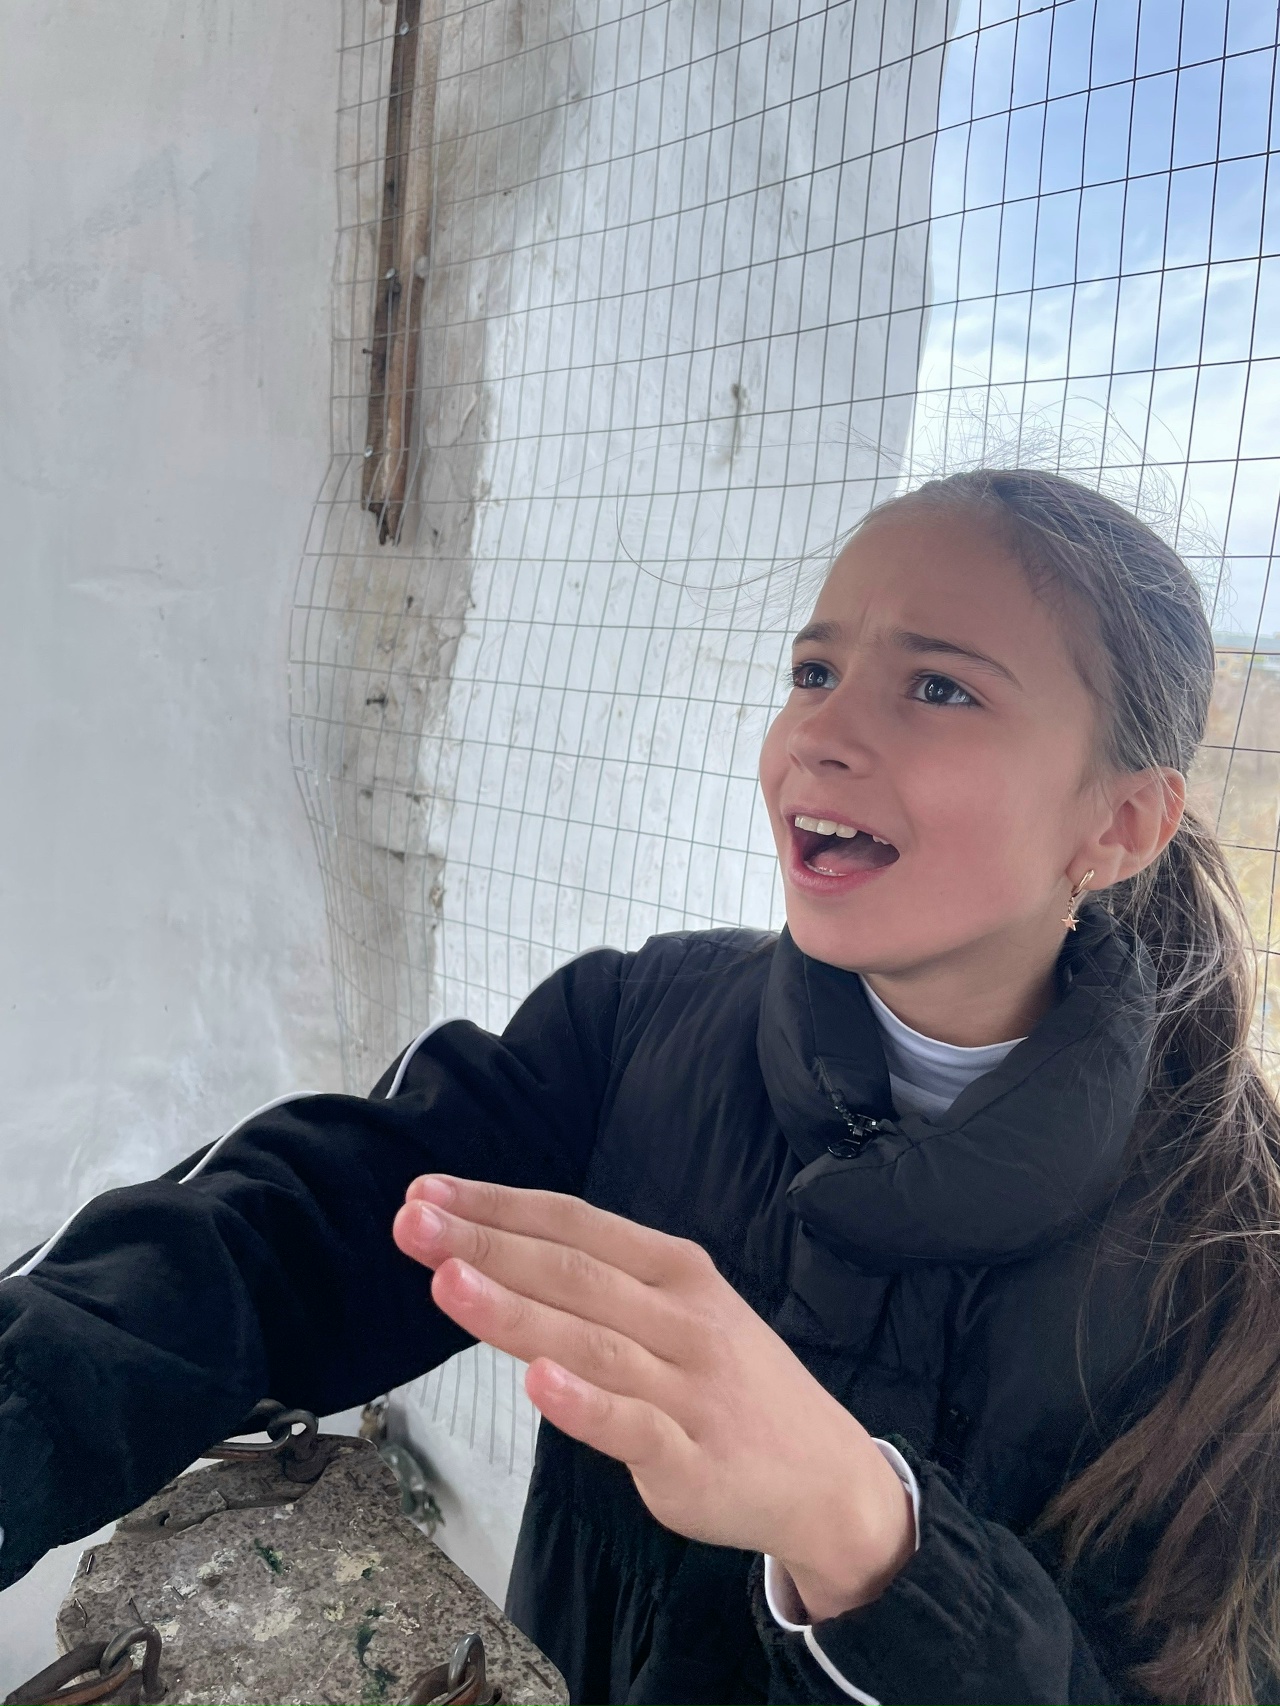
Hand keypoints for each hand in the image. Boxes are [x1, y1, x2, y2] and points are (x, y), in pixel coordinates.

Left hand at [392, 1177, 914, 1619]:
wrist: (828, 1475)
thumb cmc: (728, 1382)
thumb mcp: (679, 1311)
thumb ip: (596, 1287)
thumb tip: (496, 1252)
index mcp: (673, 1270)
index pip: (574, 1224)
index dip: (500, 1205)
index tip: (427, 1191)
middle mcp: (680, 1318)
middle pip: (572, 1273)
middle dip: (487, 1243)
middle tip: (412, 1222)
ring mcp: (686, 1388)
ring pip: (591, 1342)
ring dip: (515, 1310)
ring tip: (448, 1282)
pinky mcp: (691, 1459)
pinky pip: (631, 1428)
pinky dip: (584, 1405)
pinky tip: (538, 1383)